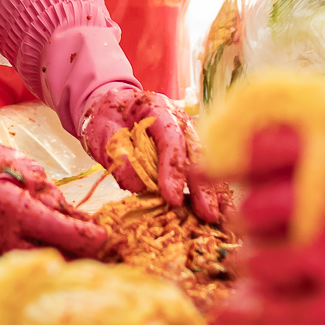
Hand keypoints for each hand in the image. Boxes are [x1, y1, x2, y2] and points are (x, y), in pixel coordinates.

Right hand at [0, 126, 111, 258]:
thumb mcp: (23, 168)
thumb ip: (51, 194)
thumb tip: (80, 219)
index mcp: (16, 208)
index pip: (66, 233)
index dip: (92, 236)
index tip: (105, 235)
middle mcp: (5, 235)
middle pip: (58, 259)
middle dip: (83, 256)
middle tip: (101, 250)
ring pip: (42, 265)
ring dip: (65, 259)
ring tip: (81, 250)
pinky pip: (23, 262)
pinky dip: (42, 257)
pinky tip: (54, 248)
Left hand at [79, 81, 221, 222]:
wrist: (111, 106)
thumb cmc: (107, 118)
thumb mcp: (103, 132)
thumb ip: (118, 153)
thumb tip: (139, 184)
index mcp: (158, 108)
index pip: (171, 140)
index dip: (174, 171)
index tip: (173, 199)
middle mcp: (181, 120)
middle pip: (197, 153)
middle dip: (203, 187)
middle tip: (208, 215)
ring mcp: (189, 135)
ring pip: (207, 164)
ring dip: (214, 192)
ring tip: (221, 218)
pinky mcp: (190, 151)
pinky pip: (205, 172)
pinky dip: (212, 192)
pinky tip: (221, 212)